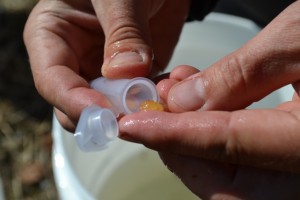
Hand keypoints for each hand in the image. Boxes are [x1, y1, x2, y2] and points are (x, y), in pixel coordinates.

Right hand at [23, 0, 189, 130]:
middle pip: (75, 105)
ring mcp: (102, 72)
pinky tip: (167, 95)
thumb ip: (123, 31)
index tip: (106, 112)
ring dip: (129, 114)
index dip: (76, 102)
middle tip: (131, 118)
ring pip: (107, 110)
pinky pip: (136, 101)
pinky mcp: (130, 78)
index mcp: (53, 36)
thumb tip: (125, 72)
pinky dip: (151, 104)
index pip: (52, 80)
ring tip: (153, 106)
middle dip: (101, 117)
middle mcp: (74, 60)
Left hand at [119, 1, 299, 198]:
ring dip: (194, 142)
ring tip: (178, 98)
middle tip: (156, 105)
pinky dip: (218, 144)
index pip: (223, 147)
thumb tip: (181, 101)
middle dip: (178, 145)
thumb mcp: (299, 39)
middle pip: (224, 182)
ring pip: (233, 180)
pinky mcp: (299, 165)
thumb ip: (237, 76)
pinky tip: (208, 110)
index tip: (131, 126)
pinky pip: (251, 169)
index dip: (170, 135)